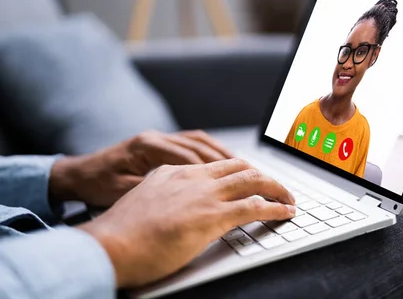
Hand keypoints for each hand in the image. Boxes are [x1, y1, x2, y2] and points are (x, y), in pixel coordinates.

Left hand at [49, 130, 233, 206]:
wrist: (77, 174)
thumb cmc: (97, 185)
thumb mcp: (122, 192)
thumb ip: (153, 190)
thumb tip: (184, 197)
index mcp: (147, 146)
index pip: (189, 157)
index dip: (213, 172)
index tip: (233, 185)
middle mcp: (156, 137)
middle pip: (199, 145)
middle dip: (226, 160)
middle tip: (250, 174)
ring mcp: (159, 137)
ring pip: (199, 141)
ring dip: (222, 153)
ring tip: (244, 167)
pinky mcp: (160, 142)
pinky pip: (192, 143)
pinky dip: (210, 151)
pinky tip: (224, 161)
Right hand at [77, 159, 295, 287]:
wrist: (107, 245)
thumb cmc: (119, 233)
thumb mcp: (141, 202)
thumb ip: (162, 196)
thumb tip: (175, 207)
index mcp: (173, 172)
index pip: (215, 165)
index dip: (239, 172)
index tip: (251, 181)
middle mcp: (192, 177)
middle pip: (239, 167)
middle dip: (264, 176)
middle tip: (278, 188)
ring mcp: (203, 195)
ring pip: (252, 181)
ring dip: (276, 188)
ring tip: (289, 198)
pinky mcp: (211, 216)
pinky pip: (255, 206)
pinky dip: (275, 208)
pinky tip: (286, 212)